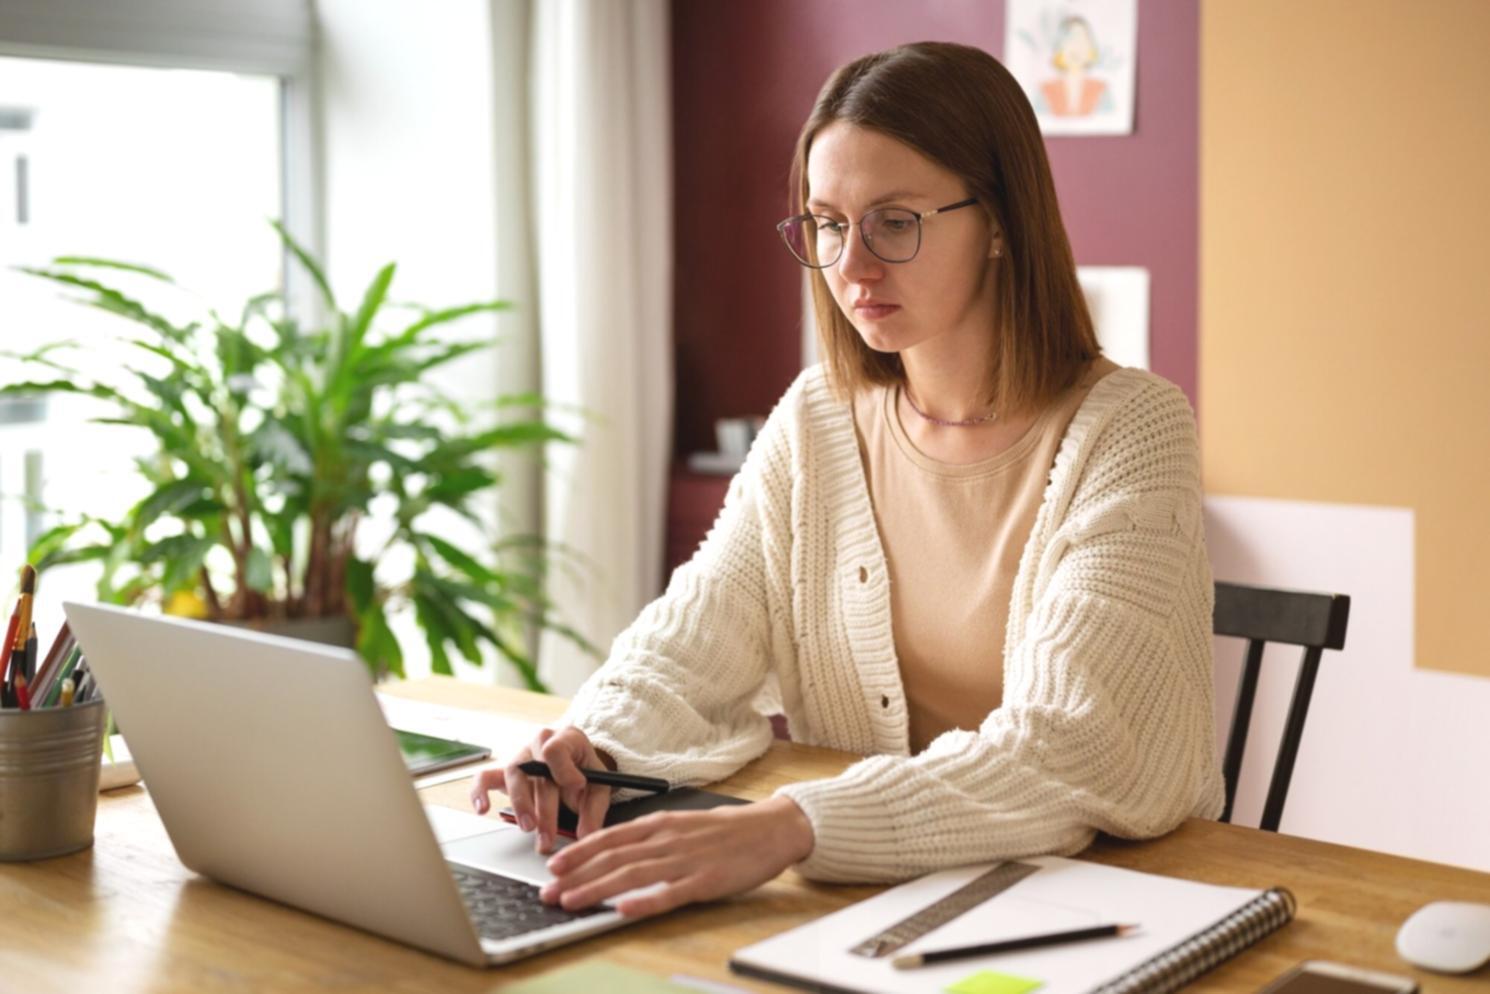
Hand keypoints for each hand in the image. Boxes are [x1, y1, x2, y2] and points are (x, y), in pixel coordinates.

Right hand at [470, 725, 612, 852]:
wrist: (574, 765)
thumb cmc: (585, 773)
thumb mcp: (599, 787)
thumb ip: (594, 810)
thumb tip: (587, 835)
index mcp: (567, 739)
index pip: (556, 747)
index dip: (564, 768)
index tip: (576, 787)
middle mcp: (540, 743)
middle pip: (535, 769)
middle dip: (543, 805)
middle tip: (548, 833)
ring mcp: (520, 757)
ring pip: (513, 774)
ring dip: (520, 803)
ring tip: (528, 828)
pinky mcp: (504, 772)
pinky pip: (484, 777)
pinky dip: (480, 792)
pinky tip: (483, 810)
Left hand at [538, 795, 814, 916]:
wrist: (769, 828)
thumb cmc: (723, 830)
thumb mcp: (681, 824)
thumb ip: (650, 837)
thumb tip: (614, 851)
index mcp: (660, 823)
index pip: (610, 837)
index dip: (578, 851)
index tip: (554, 865)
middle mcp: (666, 839)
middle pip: (613, 858)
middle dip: (577, 876)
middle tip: (548, 892)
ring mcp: (685, 860)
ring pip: (632, 875)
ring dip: (597, 889)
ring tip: (571, 902)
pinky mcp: (704, 881)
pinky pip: (669, 893)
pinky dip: (644, 901)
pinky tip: (623, 909)